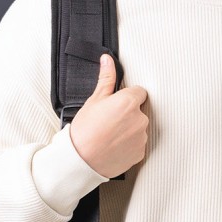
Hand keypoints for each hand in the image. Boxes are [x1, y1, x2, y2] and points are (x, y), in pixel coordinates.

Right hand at [70, 54, 148, 177]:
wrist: (80, 160)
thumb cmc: (84, 131)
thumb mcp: (93, 100)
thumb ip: (106, 79)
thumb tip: (108, 60)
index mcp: (128, 103)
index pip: (139, 92)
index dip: (127, 97)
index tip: (116, 104)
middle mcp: (140, 119)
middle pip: (139, 111)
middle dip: (128, 113)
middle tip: (109, 121)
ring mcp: (142, 137)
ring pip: (139, 128)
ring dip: (129, 129)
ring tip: (109, 135)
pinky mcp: (141, 152)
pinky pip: (138, 144)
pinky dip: (129, 144)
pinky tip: (113, 145)